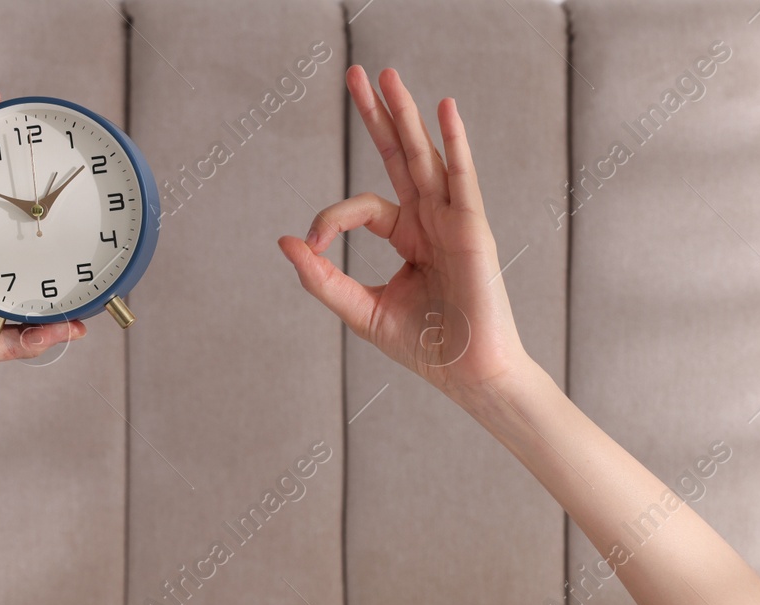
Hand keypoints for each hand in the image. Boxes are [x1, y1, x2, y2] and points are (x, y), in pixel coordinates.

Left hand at [278, 66, 528, 395]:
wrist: (467, 374)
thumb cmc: (425, 346)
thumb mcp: (360, 310)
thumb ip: (322, 278)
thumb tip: (286, 242)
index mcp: (407, 236)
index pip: (363, 206)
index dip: (330, 219)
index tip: (312, 247)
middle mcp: (430, 221)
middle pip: (400, 157)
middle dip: (378, 117)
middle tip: (357, 74)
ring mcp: (453, 221)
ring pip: (426, 158)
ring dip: (407, 116)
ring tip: (388, 76)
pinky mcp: (473, 229)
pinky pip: (462, 178)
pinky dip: (455, 144)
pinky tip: (445, 110)